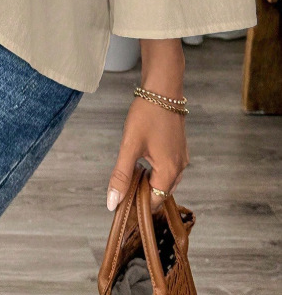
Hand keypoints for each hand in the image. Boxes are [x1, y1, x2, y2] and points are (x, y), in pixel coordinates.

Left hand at [107, 93, 188, 212]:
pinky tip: (141, 161)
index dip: (137, 205)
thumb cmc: (146, 115)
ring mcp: (181, 157)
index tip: (121, 201)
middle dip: (142, 193)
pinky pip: (168, 168)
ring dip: (148, 181)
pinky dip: (155, 170)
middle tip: (122, 185)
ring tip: (129, 173)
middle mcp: (180, 168)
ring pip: (164, 180)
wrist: (162, 89)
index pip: (155, 202)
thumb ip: (121, 176)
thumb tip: (113, 202)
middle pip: (161, 192)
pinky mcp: (179, 148)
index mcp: (170, 172)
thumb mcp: (129, 146)